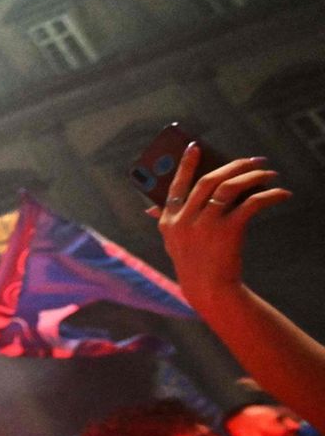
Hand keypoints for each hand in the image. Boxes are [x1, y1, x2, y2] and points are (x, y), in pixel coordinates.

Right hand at [150, 143, 291, 299]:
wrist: (209, 289)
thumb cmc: (195, 264)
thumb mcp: (175, 242)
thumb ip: (169, 221)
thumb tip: (154, 206)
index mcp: (169, 221)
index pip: (176, 185)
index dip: (186, 165)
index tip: (196, 146)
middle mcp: (185, 220)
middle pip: (208, 180)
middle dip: (232, 166)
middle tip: (252, 160)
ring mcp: (205, 225)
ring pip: (230, 187)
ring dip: (253, 176)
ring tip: (268, 173)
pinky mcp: (227, 231)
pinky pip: (251, 203)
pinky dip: (270, 196)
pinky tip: (281, 194)